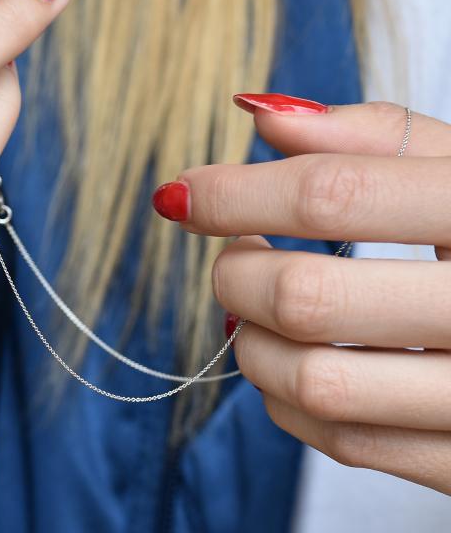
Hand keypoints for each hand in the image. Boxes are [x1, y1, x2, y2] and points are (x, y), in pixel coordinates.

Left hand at [153, 95, 450, 493]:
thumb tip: (260, 114)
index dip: (234, 193)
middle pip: (308, 299)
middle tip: (235, 253)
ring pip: (314, 383)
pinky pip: (342, 441)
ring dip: (250, 342)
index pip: (331, 196)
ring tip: (253, 307)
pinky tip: (290, 358)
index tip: (182, 194)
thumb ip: (372, 135)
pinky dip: (285, 399)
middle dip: (236, 272)